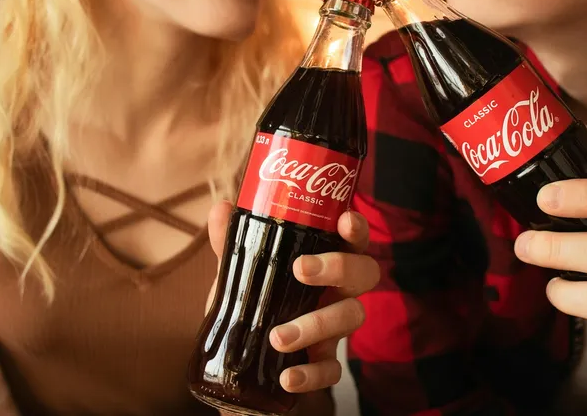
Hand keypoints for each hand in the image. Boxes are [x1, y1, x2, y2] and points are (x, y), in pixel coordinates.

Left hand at [206, 202, 379, 396]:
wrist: (241, 358)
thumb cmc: (255, 301)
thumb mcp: (242, 270)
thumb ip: (233, 242)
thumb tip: (222, 208)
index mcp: (326, 262)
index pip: (353, 240)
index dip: (356, 228)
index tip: (344, 221)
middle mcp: (338, 292)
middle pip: (364, 273)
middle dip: (339, 267)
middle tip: (301, 269)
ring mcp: (335, 328)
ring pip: (351, 318)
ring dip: (316, 325)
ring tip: (277, 336)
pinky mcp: (324, 362)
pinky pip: (333, 371)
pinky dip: (312, 375)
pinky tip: (287, 377)